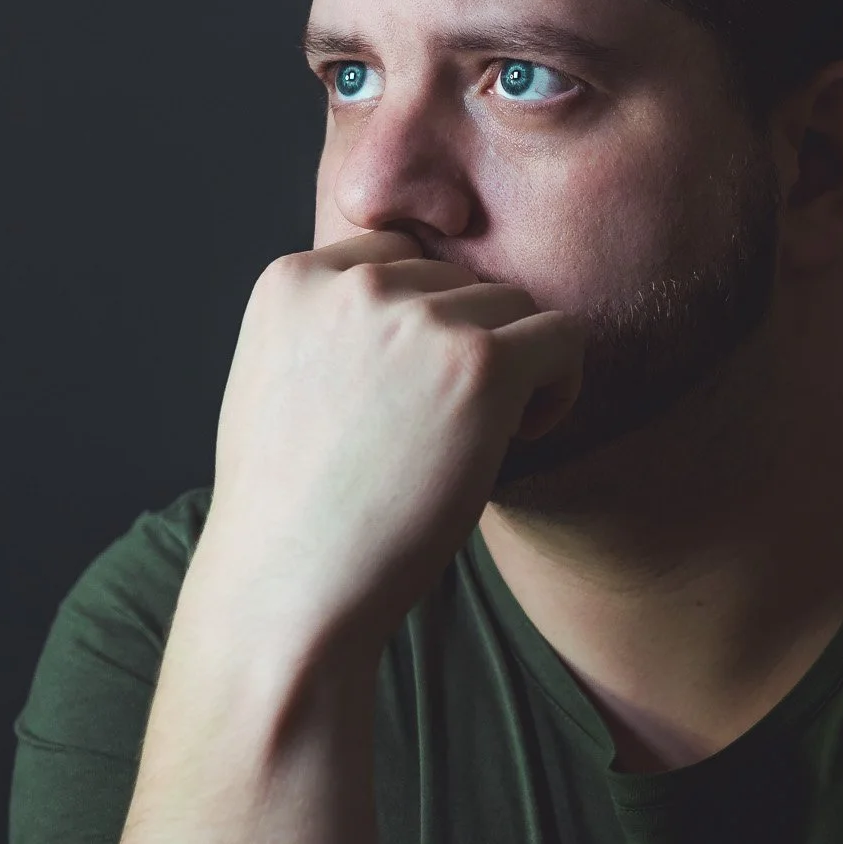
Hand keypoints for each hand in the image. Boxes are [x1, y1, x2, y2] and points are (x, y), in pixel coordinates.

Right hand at [192, 230, 584, 656]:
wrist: (290, 588)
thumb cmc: (292, 510)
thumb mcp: (279, 381)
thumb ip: (333, 326)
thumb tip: (423, 305)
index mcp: (293, 280)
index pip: (397, 256)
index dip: (423, 320)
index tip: (417, 387)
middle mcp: (356, 284)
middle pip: (459, 279)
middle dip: (466, 344)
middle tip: (447, 427)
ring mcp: (419, 319)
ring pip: (514, 304)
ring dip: (515, 364)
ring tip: (479, 438)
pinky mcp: (481, 364)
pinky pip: (563, 337)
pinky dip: (560, 383)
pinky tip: (524, 435)